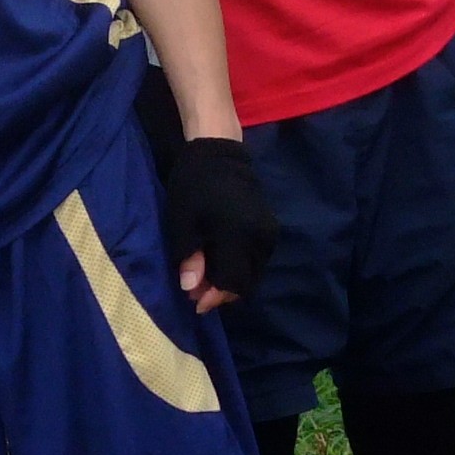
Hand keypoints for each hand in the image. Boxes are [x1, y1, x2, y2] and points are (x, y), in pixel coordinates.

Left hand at [160, 135, 276, 312]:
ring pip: (254, 274)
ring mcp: (269, 234)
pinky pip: (258, 261)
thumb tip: (190, 289)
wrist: (219, 153)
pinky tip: (221, 263)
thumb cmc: (195, 186)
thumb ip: (189, 256)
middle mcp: (261, 238)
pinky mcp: (271, 230)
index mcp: (239, 235)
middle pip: (246, 283)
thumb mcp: (183, 222)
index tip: (194, 301)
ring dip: (231, 282)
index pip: (232, 282)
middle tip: (197, 291)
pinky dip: (240, 269)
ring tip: (206, 277)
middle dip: (221, 293)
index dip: (213, 298)